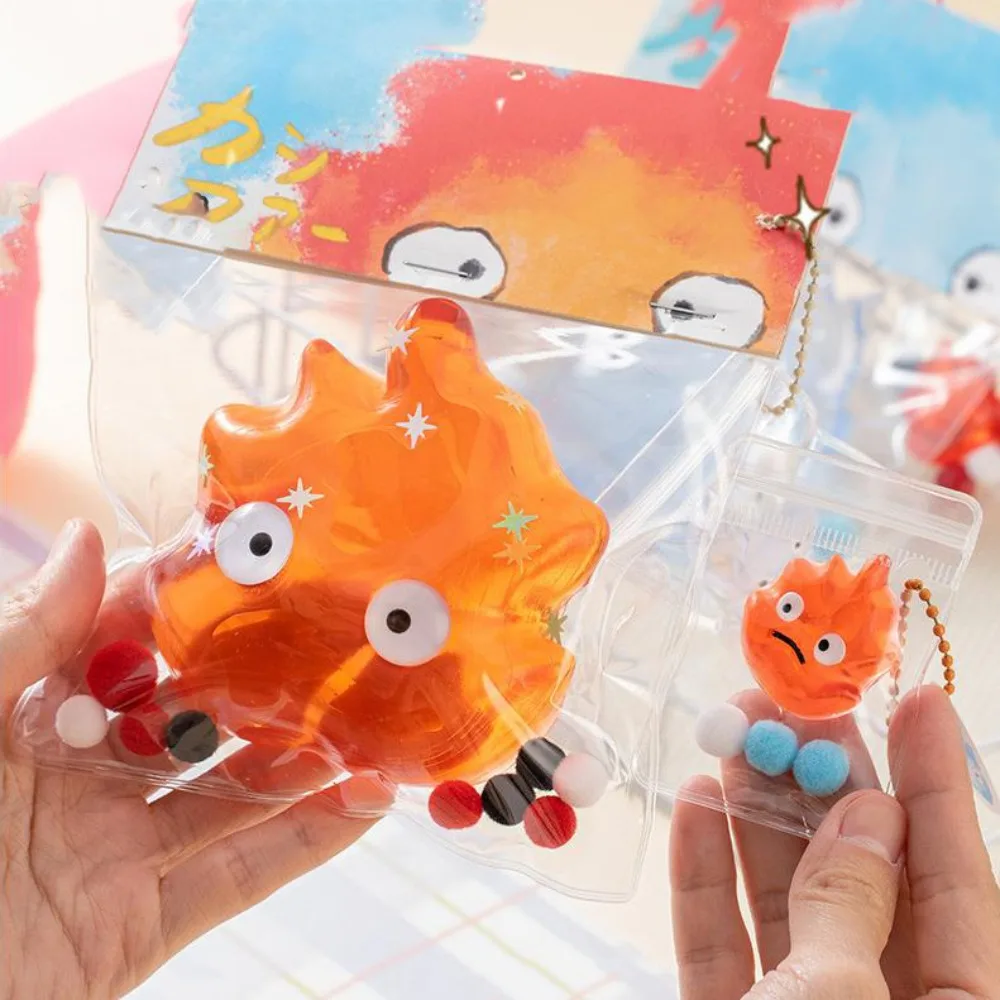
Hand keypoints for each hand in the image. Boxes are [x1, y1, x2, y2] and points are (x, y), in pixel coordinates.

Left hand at [0, 521, 392, 999]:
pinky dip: (306, 844)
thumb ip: (17, 639)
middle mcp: (77, 776)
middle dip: (266, 677)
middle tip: (345, 635)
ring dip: (305, 758)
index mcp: (24, 717)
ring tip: (374, 714)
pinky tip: (368, 801)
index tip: (263, 558)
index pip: (122, 639)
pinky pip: (234, 879)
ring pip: (228, 794)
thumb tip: (84, 536)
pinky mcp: (134, 928)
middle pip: (192, 715)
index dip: (188, 598)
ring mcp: (110, 853)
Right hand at [670, 685, 999, 997]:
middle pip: (859, 877)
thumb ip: (849, 902)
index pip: (956, 880)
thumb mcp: (838, 995)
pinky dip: (706, 877)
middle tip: (798, 710)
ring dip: (755, 815)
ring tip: (736, 736)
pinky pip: (723, 942)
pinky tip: (694, 807)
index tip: (918, 702)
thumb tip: (866, 814)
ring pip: (785, 901)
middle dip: (825, 786)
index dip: (935, 783)